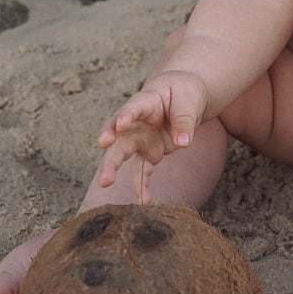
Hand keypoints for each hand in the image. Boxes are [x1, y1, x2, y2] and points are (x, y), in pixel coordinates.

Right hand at [96, 70, 208, 201]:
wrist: (184, 99)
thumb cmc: (183, 93)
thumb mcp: (189, 99)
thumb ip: (185, 119)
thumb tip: (183, 142)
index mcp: (147, 101)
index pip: (134, 107)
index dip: (127, 115)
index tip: (120, 125)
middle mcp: (138, 122)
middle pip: (120, 135)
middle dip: (111, 144)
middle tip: (102, 152)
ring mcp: (141, 139)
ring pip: (123, 154)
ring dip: (113, 168)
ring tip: (105, 182)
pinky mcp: (149, 153)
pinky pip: (142, 170)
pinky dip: (142, 185)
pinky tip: (143, 200)